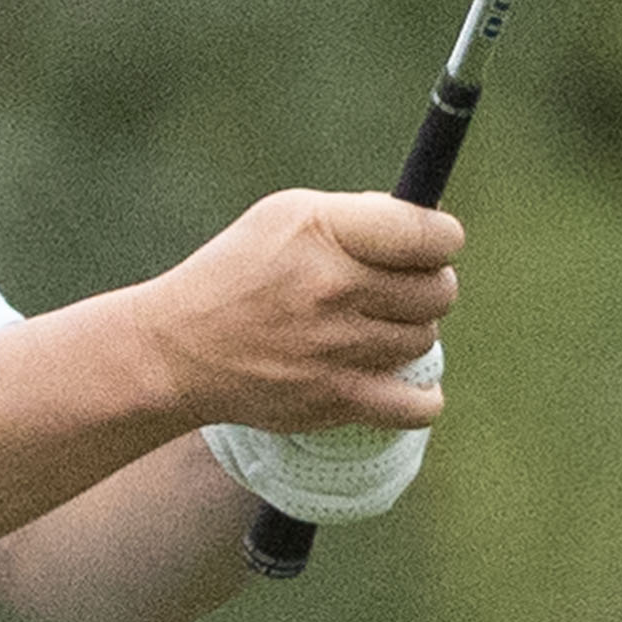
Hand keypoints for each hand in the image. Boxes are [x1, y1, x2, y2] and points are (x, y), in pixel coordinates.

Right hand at [138, 188, 458, 448]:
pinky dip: (421, 399)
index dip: (442, 239)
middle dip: (427, 287)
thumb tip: (435, 225)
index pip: (430, 235)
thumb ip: (362, 215)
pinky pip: (418, 406)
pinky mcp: (335, 399)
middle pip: (438, 291)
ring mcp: (336, 347)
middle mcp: (333, 288)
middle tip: (396, 291)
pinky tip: (402, 384)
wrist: (179, 351)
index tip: (431, 246)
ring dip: (407, 334)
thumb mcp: (287, 217)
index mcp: (325, 232)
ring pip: (424, 340)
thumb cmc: (240, 274)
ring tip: (369, 330)